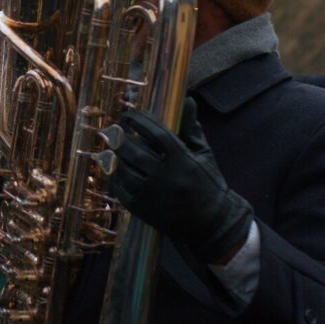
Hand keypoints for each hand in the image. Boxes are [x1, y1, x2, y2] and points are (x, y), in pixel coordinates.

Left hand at [108, 97, 252, 263]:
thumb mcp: (204, 155)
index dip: (138, 120)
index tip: (128, 113)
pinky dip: (115, 178)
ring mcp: (153, 195)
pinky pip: (121, 190)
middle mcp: (166, 177)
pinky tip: (116, 169)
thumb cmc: (208, 184)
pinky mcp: (143, 210)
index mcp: (182, 160)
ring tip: (112, 148)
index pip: (155, 133)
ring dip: (115, 157)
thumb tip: (188, 99)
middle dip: (120, 138)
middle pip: (134, 151)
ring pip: (124, 170)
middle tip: (113, 130)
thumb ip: (191, 128)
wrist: (212, 224)